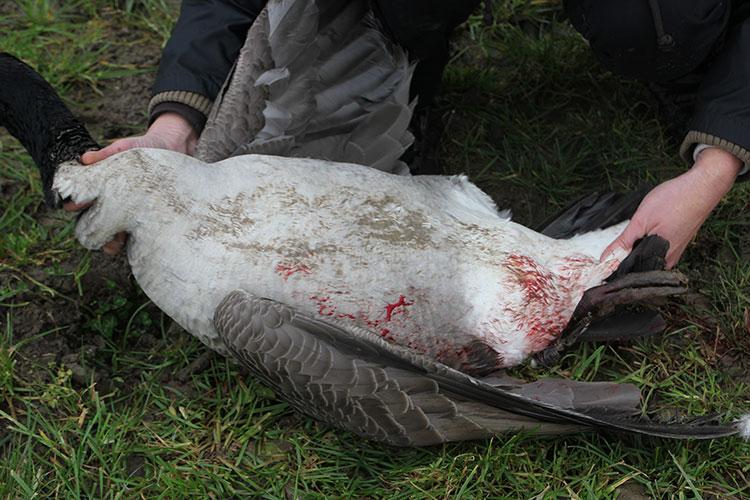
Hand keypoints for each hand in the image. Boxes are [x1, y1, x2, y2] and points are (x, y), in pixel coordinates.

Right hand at [63, 112, 197, 254]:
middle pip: (95, 221)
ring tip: (113, 243)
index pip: (82, 199)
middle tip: (94, 230)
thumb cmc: (144, 147)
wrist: (174, 149)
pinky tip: (133, 243)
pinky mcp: (147, 218)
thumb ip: (107, 153)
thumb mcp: (126, 148)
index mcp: (103, 185)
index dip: (76, 203)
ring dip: (111, 240)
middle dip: (92, 228)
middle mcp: (114, 201)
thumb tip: (85, 159)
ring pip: (114, 232)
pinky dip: (132, 241)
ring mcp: (130, 211)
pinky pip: (136, 235)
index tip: (75, 205)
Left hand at [602, 147, 741, 268]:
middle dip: (621, 262)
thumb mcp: (641, 220)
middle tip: (605, 256)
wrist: (702, 187)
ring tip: (621, 244)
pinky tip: (639, 237)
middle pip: (637, 267)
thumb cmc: (675, 200)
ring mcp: (674, 253)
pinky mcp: (677, 244)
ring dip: (632, 253)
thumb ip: (623, 242)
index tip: (597, 269)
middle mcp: (668, 260)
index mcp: (659, 258)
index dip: (612, 270)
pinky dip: (643, 245)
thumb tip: (606, 258)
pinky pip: (655, 251)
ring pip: (646, 259)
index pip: (629, 273)